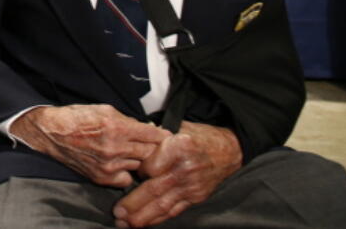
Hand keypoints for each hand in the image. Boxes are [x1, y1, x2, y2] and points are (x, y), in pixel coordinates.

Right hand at [11, 104, 170, 187]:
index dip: (162, 135)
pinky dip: (126, 171)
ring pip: (139, 166)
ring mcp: (109, 165)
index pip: (153, 134)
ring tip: (129, 151)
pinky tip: (119, 163)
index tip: (166, 136)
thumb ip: (128, 120)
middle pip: (150, 153)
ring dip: (138, 159)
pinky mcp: (102, 177)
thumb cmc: (77, 118)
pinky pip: (126, 179)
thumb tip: (148, 128)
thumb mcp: (105, 109)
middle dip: (152, 147)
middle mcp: (115, 148)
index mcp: (117, 127)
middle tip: (150, 144)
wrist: (52, 133)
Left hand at [112, 122, 241, 226]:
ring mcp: (192, 186)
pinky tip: (143, 223)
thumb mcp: (175, 127)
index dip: (137, 170)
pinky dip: (158, 218)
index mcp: (179, 147)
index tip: (128, 169)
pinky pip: (174, 210)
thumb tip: (129, 140)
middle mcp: (185, 169)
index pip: (151, 165)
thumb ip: (153, 136)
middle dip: (134, 203)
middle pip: (155, 188)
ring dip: (142, 216)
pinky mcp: (196, 197)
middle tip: (117, 212)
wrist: (227, 150)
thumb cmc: (196, 136)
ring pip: (163, 204)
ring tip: (125, 222)